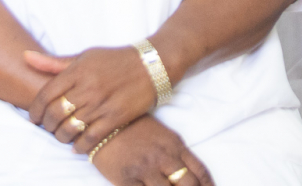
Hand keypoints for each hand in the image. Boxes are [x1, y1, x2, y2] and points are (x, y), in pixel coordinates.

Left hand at [25, 46, 156, 152]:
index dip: (35, 110)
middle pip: (55, 113)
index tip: (34, 117)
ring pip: (70, 128)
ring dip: (61, 136)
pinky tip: (77, 146)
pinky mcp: (116, 117)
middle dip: (46, 124)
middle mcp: (88, 87)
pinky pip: (91, 138)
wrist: (152, 64)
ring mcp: (102, 103)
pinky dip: (80, 146)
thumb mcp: (85, 56)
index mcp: (78, 70)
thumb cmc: (115, 60)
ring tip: (61, 136)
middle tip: (47, 127)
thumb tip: (26, 57)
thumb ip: (55, 63)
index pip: (46, 94)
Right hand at [91, 116, 214, 185]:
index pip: (199, 171)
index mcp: (174, 145)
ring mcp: (144, 169)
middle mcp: (163, 158)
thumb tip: (189, 174)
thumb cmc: (134, 127)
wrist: (102, 123)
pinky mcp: (126, 180)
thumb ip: (177, 153)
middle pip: (188, 185)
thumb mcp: (162, 135)